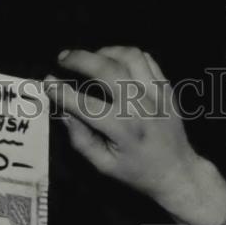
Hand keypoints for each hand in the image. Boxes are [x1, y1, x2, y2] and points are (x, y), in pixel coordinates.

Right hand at [45, 46, 225, 224]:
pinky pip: (146, 59)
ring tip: (90, 58)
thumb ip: (80, 138)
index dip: (63, 92)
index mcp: (124, 130)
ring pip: (129, 57)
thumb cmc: (137, 172)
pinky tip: (114, 61)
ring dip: (104, 52)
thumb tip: (63, 110)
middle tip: (63, 58)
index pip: (86, 105)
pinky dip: (126, 55)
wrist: (178, 172)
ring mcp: (158, 94)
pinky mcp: (167, 88)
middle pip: (108, 70)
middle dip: (80, 60)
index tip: (47, 82)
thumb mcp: (103, 165)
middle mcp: (142, 107)